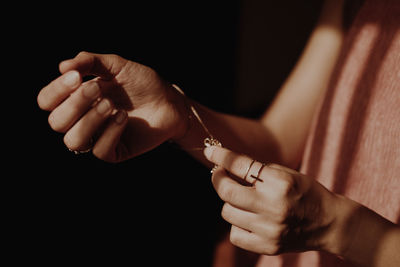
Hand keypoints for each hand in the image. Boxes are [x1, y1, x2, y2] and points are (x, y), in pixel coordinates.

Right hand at [37, 51, 186, 161]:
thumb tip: (63, 66)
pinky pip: (100, 150)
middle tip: (97, 88)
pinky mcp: (115, 151)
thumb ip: (90, 62)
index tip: (76, 77)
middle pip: (57, 122)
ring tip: (110, 104)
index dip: (55, 91)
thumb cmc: (142, 82)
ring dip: (89, 120)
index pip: (47, 102)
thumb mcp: (116, 66)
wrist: (170, 100)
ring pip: (73, 141)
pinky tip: (123, 117)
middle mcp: (82, 120)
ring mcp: (98, 138)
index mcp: (76, 100)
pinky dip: (110, 132)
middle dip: (75, 104)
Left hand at [203, 146, 338, 254]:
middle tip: (219, 174)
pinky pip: (234, 234)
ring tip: (242, 199)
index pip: (240, 165)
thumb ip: (258, 171)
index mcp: (280, 183)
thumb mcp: (286, 173)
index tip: (210, 151)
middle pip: (227, 191)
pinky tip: (247, 218)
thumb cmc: (306, 192)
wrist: (329, 223)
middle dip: (218, 178)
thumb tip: (226, 166)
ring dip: (230, 202)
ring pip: (227, 212)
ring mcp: (270, 229)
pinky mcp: (268, 246)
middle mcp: (273, 206)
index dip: (221, 156)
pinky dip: (236, 223)